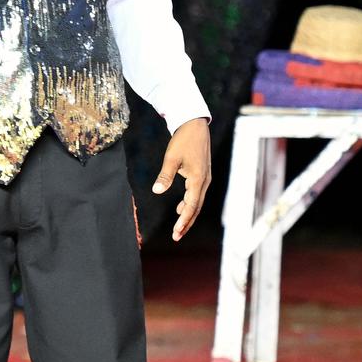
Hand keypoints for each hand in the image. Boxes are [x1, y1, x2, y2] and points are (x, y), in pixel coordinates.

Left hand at [153, 118, 211, 240]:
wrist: (195, 125)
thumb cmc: (183, 140)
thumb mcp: (172, 158)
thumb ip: (165, 175)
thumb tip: (157, 191)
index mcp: (198, 179)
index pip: (191, 205)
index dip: (183, 221)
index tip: (176, 233)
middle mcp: (204, 181)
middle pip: (196, 207)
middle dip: (186, 223)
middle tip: (176, 237)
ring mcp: (205, 178)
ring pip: (197, 202)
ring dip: (188, 215)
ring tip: (178, 228)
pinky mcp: (202, 174)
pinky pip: (197, 194)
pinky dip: (190, 203)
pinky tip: (180, 208)